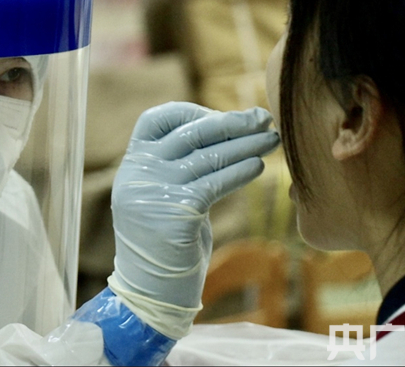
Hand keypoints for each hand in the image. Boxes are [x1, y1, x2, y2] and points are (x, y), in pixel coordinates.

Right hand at [109, 102, 278, 337]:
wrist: (151, 292)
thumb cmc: (165, 242)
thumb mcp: (159, 196)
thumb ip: (176, 166)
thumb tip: (223, 130)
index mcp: (132, 164)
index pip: (156, 119)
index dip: (193, 112)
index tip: (224, 116)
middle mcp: (138, 174)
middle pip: (189, 132)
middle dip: (231, 122)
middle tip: (263, 118)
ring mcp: (154, 193)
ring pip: (206, 156)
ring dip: (245, 144)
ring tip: (272, 139)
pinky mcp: (175, 213)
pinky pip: (214, 182)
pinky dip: (240, 171)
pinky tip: (259, 166)